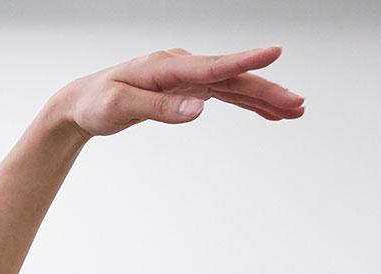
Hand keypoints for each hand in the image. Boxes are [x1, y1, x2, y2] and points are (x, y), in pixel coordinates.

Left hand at [56, 47, 303, 137]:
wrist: (82, 102)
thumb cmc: (97, 102)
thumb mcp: (120, 108)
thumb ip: (159, 109)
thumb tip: (198, 110)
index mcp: (166, 66)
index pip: (212, 65)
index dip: (245, 60)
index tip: (276, 52)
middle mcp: (182, 66)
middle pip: (232, 76)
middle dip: (267, 89)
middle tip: (298, 104)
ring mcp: (187, 77)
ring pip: (233, 85)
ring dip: (265, 97)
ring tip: (295, 110)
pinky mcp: (188, 89)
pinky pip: (224, 93)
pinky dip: (247, 103)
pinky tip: (269, 114)